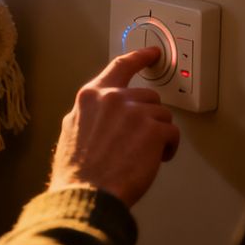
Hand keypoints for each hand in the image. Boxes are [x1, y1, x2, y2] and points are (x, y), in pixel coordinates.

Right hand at [46, 47, 180, 206]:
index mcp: (91, 96)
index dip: (140, 57)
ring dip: (157, 134)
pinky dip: (167, 148)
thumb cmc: (77, 169)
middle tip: (138, 139)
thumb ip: (92, 113)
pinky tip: (154, 159)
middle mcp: (113, 98)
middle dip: (147, 117)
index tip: (153, 52)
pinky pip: (172, 134)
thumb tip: (104, 114)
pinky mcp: (153, 130)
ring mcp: (135, 112)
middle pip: (147, 97)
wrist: (87, 191)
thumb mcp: (72, 129)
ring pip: (161, 116)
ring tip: (142, 153)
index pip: (120, 67)